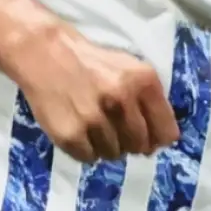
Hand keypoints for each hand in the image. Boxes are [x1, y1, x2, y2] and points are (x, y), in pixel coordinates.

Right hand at [8, 23, 178, 162]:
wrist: (44, 52)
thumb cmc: (91, 62)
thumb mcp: (129, 69)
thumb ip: (150, 101)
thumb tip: (160, 141)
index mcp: (143, 81)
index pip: (166, 133)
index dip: (156, 137)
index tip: (145, 135)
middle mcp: (121, 99)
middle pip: (139, 146)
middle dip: (129, 141)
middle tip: (112, 126)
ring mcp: (95, 118)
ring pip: (114, 154)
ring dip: (104, 144)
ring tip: (90, 123)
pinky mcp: (70, 134)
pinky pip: (89, 158)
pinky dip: (84, 149)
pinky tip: (77, 128)